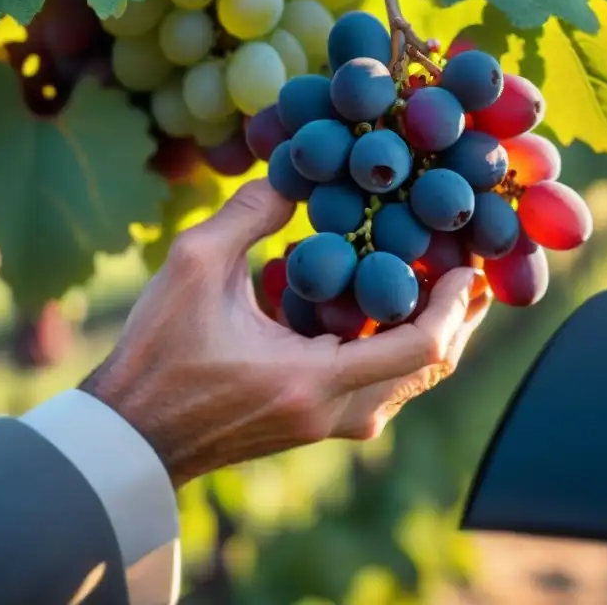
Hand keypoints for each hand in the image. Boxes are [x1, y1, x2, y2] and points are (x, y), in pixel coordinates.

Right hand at [80, 179, 490, 486]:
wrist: (134, 435)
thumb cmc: (158, 353)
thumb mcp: (194, 267)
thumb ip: (249, 213)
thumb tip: (293, 172)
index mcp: (313, 380)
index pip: (418, 347)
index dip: (454, 303)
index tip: (469, 265)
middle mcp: (334, 414)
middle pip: (429, 368)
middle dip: (459, 317)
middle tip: (473, 267)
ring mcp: (328, 426)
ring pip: (409, 382)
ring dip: (432, 332)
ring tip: (440, 282)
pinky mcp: (316, 426)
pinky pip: (380, 388)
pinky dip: (395, 347)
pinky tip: (382, 305)